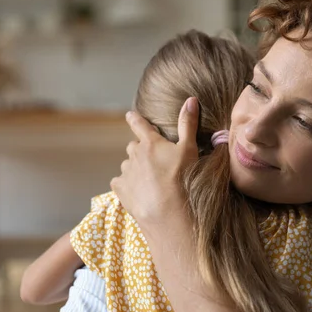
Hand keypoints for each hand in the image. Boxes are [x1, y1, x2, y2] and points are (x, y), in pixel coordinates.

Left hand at [110, 97, 199, 224]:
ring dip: (135, 169)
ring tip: (149, 180)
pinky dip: (127, 184)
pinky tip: (138, 191)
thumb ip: (187, 124)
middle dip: (141, 151)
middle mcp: (134, 154)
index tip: (130, 115)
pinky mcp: (120, 190)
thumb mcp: (190, 149)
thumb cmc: (183, 178)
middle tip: (154, 162)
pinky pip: (120, 182)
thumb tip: (191, 99)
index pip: (139, 125)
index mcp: (150, 143)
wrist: (169, 211)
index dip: (135, 119)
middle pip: (134, 147)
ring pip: (128, 165)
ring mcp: (126, 172)